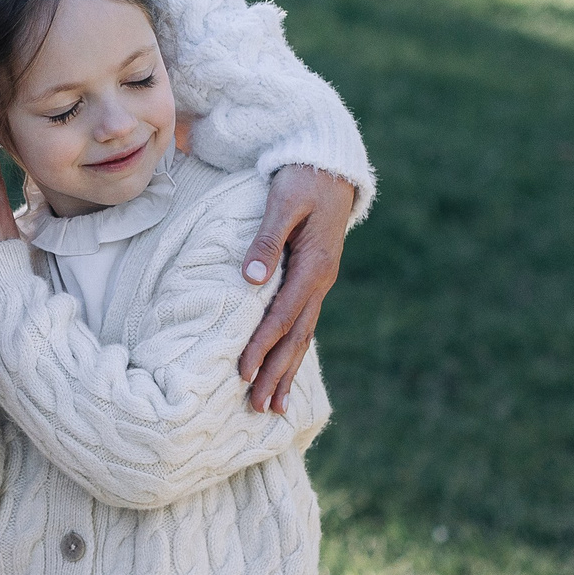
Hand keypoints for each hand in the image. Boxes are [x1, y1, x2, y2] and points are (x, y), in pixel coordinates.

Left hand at [236, 165, 355, 412]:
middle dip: (277, 373)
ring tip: (273, 404)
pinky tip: (286, 368)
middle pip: (296, 336)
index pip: (282, 316)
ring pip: (303, 335)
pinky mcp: (313, 279)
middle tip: (258, 408)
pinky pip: (303, 322)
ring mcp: (319, 282)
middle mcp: (320, 281)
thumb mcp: (284, 201)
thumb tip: (251, 278)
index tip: (243, 373)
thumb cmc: (302, 179)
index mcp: (314, 266)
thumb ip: (267, 239)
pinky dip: (294, 349)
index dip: (262, 346)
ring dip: (287, 369)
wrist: (330, 166)